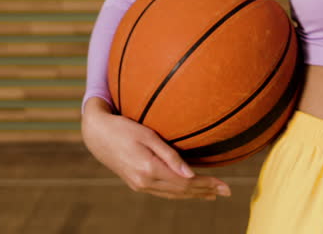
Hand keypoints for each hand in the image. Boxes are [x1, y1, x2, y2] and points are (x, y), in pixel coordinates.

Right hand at [81, 97, 232, 200]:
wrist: (96, 134)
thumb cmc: (123, 127)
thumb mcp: (147, 135)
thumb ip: (169, 155)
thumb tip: (191, 174)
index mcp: (148, 169)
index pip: (185, 183)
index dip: (207, 185)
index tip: (224, 185)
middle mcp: (144, 182)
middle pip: (181, 191)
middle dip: (205, 192)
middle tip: (226, 191)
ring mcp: (139, 185)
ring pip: (172, 194)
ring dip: (193, 195)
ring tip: (211, 194)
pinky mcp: (136, 183)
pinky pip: (163, 192)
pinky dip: (179, 193)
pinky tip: (188, 190)